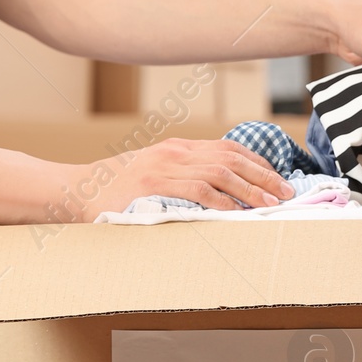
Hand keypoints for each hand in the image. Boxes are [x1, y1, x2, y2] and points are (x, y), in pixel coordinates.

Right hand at [64, 138, 296, 216]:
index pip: (229, 148)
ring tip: (270, 205)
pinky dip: (221, 201)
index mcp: (178, 147)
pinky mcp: (153, 184)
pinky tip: (238, 214)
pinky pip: (197, 191)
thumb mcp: (154, 173)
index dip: (259, 163)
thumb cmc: (116, 190)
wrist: (74, 191)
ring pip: (220, 173)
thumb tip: (222, 192)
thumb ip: (184, 176)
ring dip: (250, 190)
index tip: (279, 179)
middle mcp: (175, 152)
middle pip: (232, 158)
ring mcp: (164, 166)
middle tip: (286, 194)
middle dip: (265, 176)